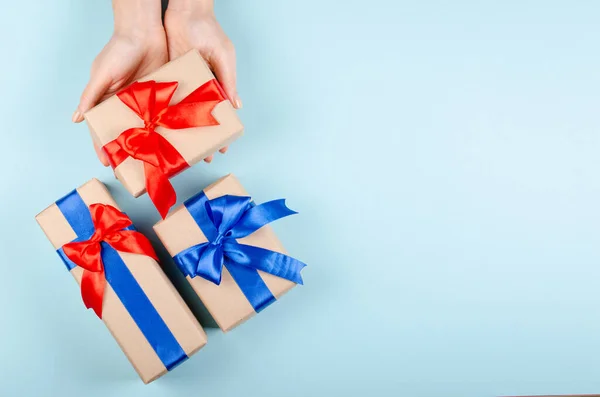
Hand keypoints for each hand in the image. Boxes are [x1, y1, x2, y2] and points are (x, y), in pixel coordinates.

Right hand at [73, 0, 166, 165]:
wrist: (145, 30)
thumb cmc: (119, 49)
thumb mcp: (102, 74)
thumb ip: (91, 96)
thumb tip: (77, 119)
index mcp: (108, 100)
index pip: (103, 128)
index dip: (104, 145)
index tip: (107, 162)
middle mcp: (126, 104)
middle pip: (126, 132)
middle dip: (128, 150)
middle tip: (132, 170)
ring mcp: (145, 101)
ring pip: (146, 128)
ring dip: (149, 144)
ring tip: (153, 162)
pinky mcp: (162, 96)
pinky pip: (164, 116)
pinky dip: (166, 129)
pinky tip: (171, 142)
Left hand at [164, 0, 239, 162]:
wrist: (186, 14)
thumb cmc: (210, 33)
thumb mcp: (224, 58)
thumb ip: (229, 82)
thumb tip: (237, 106)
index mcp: (217, 86)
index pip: (219, 116)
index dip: (221, 133)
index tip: (221, 150)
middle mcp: (199, 89)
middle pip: (199, 119)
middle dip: (199, 138)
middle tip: (199, 157)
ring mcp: (182, 84)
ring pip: (181, 114)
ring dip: (180, 131)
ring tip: (180, 150)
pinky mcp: (167, 78)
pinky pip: (166, 99)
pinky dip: (164, 113)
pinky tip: (161, 129)